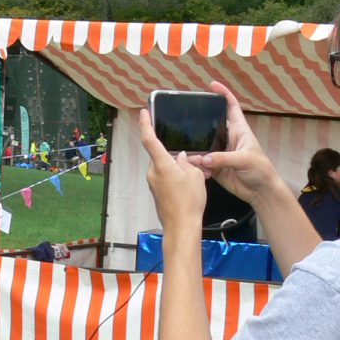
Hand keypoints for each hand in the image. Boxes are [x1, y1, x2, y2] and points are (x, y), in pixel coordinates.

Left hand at [138, 108, 206, 236]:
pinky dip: (175, 176)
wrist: (181, 227)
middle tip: (190, 159)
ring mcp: (153, 183)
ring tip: (193, 176)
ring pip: (164, 166)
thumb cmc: (189, 202)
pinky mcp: (156, 191)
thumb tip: (182, 157)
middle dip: (174, 153)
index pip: (149, 139)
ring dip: (176, 167)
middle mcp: (153, 172)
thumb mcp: (195, 176)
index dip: (145, 124)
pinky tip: (188, 185)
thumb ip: (188, 162)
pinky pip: (165, 177)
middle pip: (160, 154)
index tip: (143, 112)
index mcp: (162, 165)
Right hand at [181, 82, 280, 202]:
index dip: (223, 94)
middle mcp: (228, 139)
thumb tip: (203, 158)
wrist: (260, 191)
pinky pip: (201, 163)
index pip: (231, 106)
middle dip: (200, 122)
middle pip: (211, 124)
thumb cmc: (260, 169)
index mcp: (239, 130)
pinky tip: (196, 168)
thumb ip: (223, 158)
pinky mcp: (215, 167)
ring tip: (186, 151)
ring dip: (195, 148)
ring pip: (203, 145)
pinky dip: (197, 165)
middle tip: (186, 120)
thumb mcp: (244, 159)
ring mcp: (220, 153)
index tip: (212, 85)